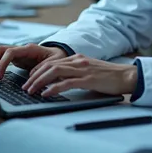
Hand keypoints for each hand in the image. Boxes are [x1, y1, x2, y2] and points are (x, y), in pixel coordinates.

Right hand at [0, 43, 67, 79]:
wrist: (59, 55)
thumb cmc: (57, 58)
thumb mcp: (54, 63)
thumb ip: (43, 67)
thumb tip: (31, 75)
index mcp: (29, 49)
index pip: (10, 52)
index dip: (2, 64)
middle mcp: (21, 49)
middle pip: (0, 50)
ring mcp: (17, 53)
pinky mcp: (15, 59)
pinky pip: (1, 58)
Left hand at [22, 54, 137, 96]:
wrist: (126, 76)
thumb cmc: (108, 76)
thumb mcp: (88, 71)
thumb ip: (75, 73)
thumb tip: (58, 82)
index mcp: (77, 58)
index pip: (52, 61)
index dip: (38, 70)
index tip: (29, 78)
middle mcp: (77, 61)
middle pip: (49, 65)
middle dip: (34, 76)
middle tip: (25, 87)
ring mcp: (82, 69)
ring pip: (54, 72)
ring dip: (39, 81)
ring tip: (31, 91)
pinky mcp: (87, 79)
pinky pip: (66, 82)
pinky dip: (53, 88)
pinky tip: (46, 93)